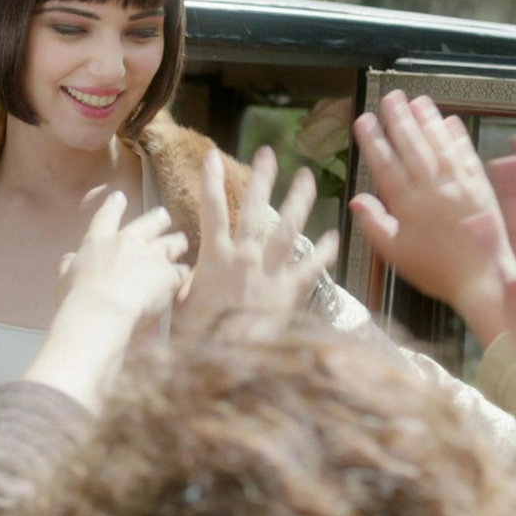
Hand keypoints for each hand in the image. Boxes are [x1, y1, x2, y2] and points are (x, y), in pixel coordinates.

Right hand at [56, 191, 188, 332]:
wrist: (101, 313)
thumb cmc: (76, 299)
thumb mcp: (64, 279)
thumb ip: (69, 266)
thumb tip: (69, 258)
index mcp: (98, 242)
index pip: (106, 217)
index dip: (113, 205)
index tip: (120, 196)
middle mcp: (127, 242)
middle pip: (148, 223)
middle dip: (157, 218)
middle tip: (163, 215)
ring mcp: (151, 256)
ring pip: (171, 243)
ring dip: (176, 242)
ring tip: (181, 242)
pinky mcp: (168, 274)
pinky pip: (180, 271)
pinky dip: (181, 273)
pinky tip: (184, 276)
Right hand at [173, 146, 337, 339]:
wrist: (229, 361)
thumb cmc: (198, 334)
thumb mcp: (181, 304)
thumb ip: (185, 282)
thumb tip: (183, 272)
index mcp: (214, 257)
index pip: (211, 210)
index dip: (211, 180)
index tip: (212, 156)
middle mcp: (244, 258)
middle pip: (253, 210)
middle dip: (261, 179)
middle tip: (269, 154)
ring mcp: (269, 273)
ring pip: (287, 229)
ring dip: (297, 201)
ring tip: (306, 178)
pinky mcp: (289, 292)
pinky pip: (310, 268)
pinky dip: (323, 252)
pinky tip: (334, 236)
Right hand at [350, 90, 511, 342]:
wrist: (482, 279)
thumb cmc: (435, 270)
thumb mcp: (394, 254)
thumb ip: (374, 224)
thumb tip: (357, 199)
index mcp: (408, 204)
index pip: (386, 164)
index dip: (373, 140)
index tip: (364, 120)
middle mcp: (433, 189)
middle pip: (413, 147)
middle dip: (400, 120)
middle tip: (391, 97)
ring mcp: (459, 185)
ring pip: (440, 145)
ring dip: (428, 121)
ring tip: (417, 100)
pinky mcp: (482, 188)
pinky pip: (467, 156)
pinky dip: (458, 137)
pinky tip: (450, 122)